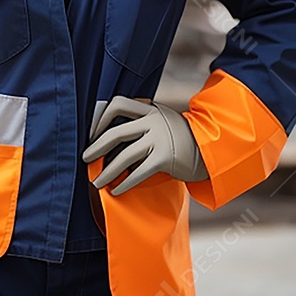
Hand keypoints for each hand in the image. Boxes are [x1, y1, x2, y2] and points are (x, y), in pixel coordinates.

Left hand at [81, 96, 207, 194]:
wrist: (209, 149)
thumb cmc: (179, 137)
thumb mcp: (161, 120)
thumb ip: (141, 122)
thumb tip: (108, 136)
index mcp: (150, 109)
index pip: (118, 104)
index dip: (100, 118)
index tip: (92, 133)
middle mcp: (153, 121)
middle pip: (116, 132)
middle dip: (96, 147)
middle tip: (85, 158)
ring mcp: (160, 139)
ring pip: (124, 156)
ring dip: (107, 171)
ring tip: (96, 182)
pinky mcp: (165, 158)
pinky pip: (138, 172)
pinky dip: (124, 183)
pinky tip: (116, 191)